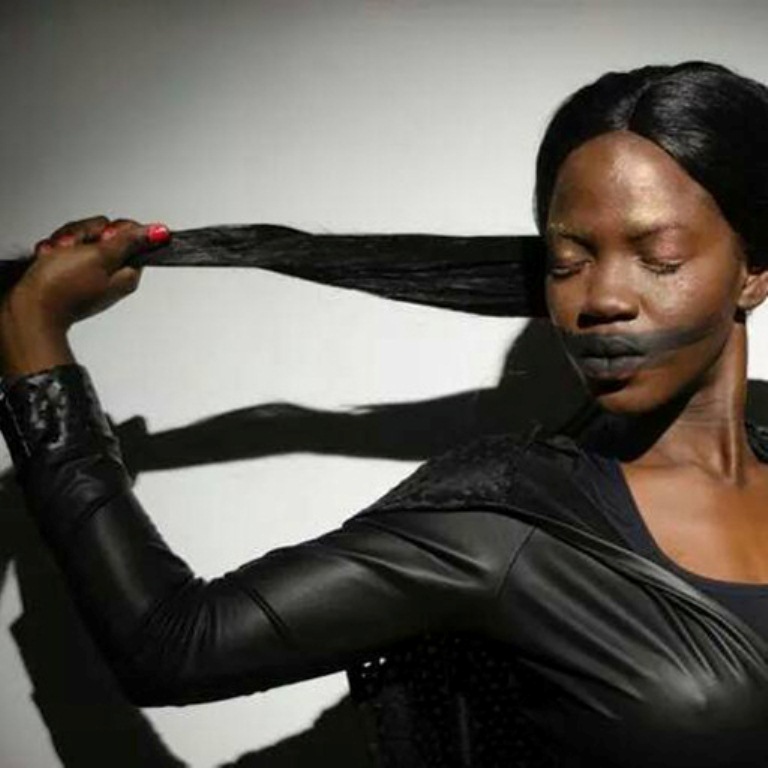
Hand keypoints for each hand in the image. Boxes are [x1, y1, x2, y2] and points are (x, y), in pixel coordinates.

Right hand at [4, 215, 170, 331]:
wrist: (30, 308)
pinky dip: (56, 250)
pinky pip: (67, 249)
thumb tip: (160, 233)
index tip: (100, 239)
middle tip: (75, 249)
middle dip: (85, 235)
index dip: (112, 231)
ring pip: (84, 239)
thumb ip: (131, 242)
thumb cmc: (63, 288)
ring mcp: (91, 273)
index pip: (131, 236)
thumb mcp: (102, 257)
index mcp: (128, 273)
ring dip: (67, 241)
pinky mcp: (71, 272)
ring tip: (59, 256)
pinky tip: (50, 259)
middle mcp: (112, 274)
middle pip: (105, 234)